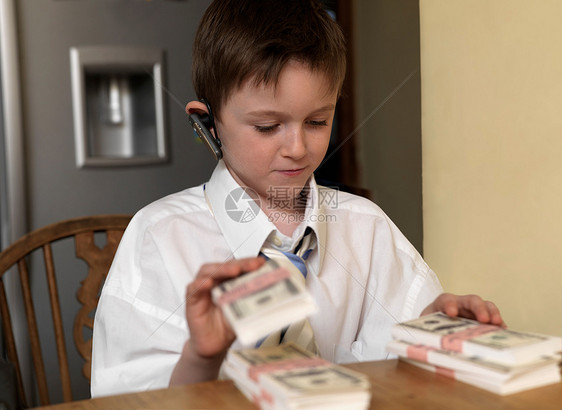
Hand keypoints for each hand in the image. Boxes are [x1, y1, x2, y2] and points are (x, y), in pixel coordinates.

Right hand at [170, 257, 265, 384]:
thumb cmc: (228, 325)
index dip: (248, 263)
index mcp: (230, 281)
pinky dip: (201, 284)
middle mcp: (216, 282)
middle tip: (250, 265)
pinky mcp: (193, 301)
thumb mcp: (245, 312)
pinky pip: (194, 289)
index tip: (261, 263)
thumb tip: (275, 295)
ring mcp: (204, 290)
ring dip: (221, 269)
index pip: (238, 266)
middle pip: (224, 266)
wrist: (215, 346)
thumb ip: (255, 301)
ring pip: (208, 271)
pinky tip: (208, 284)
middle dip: (238, 264)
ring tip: (233, 271)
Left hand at [421, 293, 505, 326]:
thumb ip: (425, 334)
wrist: (433, 325)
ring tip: (498, 324)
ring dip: (493, 314)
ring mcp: (474, 311)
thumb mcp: (424, 328)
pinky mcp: (482, 320)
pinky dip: (499, 325)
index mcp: (443, 303)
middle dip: (479, 308)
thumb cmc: (429, 325)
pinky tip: (504, 333)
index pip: (446, 300)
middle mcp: (461, 304)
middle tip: (484, 319)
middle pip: (472, 300)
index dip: (450, 305)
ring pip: (486, 306)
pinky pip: (493, 319)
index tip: (452, 314)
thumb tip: (420, 348)